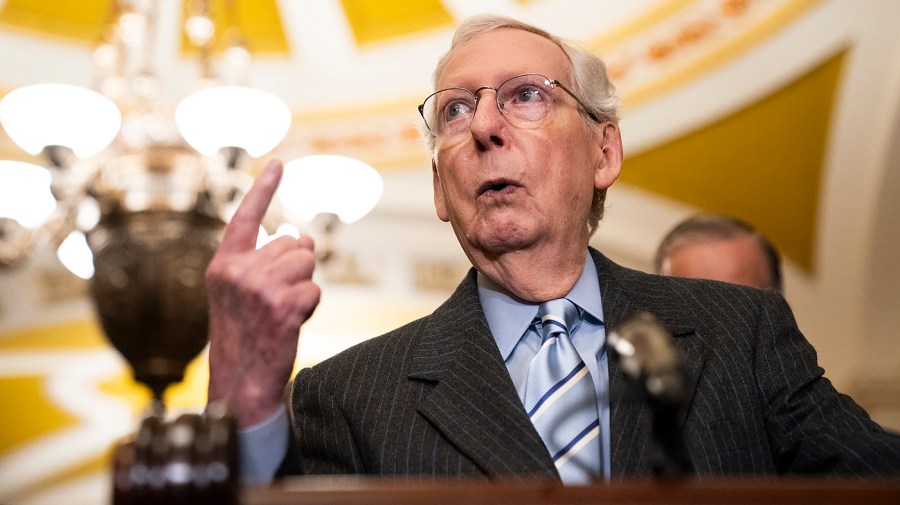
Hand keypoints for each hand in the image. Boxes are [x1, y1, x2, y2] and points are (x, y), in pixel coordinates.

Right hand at [206, 159, 319, 426]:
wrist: (240, 384)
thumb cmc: (245, 338)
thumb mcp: (243, 296)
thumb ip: (266, 264)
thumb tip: (304, 237)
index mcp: (222, 266)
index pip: (244, 219)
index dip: (263, 190)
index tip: (278, 164)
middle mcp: (237, 272)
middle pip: (291, 244)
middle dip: (295, 268)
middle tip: (277, 302)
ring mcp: (258, 288)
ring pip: (306, 263)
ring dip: (304, 286)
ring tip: (283, 313)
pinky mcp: (282, 305)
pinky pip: (314, 288)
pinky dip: (311, 305)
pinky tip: (292, 324)